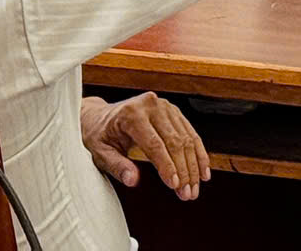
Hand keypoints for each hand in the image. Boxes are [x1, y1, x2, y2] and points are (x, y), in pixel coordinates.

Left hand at [82, 92, 209, 200]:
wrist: (99, 117)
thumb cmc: (98, 136)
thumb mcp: (100, 153)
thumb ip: (117, 166)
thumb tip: (133, 180)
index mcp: (132, 114)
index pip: (155, 144)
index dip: (167, 166)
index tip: (175, 185)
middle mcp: (152, 106)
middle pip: (175, 141)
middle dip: (184, 170)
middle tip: (188, 193)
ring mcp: (165, 106)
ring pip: (187, 138)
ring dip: (194, 165)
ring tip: (195, 187)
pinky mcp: (173, 111)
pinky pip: (190, 133)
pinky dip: (198, 152)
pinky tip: (203, 170)